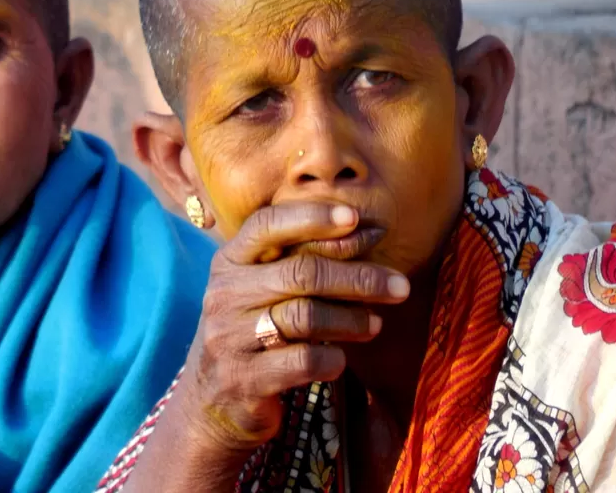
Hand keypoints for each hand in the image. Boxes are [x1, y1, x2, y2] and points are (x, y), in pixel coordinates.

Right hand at [178, 201, 409, 452]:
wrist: (215, 397)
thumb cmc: (254, 329)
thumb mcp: (262, 288)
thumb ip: (299, 260)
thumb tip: (365, 230)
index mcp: (230, 261)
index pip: (268, 225)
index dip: (312, 217)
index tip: (356, 219)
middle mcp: (224, 293)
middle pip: (300, 273)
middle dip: (358, 277)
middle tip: (400, 286)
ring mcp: (229, 336)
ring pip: (305, 317)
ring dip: (352, 319)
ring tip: (376, 325)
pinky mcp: (243, 379)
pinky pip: (302, 362)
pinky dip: (333, 361)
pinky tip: (342, 361)